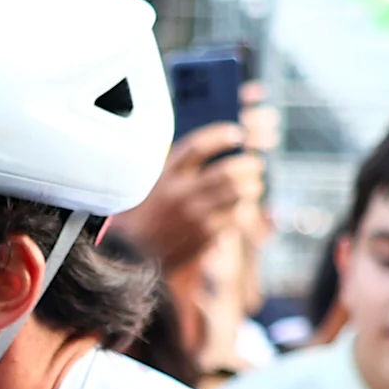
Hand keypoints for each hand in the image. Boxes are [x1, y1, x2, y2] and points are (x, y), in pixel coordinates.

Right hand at [114, 126, 260, 268]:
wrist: (133, 254)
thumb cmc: (149, 212)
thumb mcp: (155, 183)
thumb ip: (180, 165)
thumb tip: (216, 144)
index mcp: (166, 176)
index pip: (197, 147)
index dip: (221, 136)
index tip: (238, 134)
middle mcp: (180, 194)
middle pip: (226, 171)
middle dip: (248, 165)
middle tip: (256, 164)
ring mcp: (193, 216)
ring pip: (236, 195)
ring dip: (251, 188)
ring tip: (253, 187)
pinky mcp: (204, 236)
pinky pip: (234, 219)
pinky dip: (242, 212)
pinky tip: (241, 209)